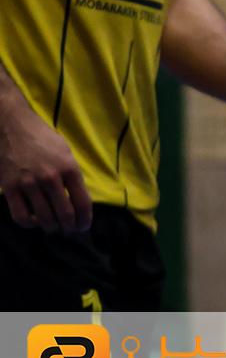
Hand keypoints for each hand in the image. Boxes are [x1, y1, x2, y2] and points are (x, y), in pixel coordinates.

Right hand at [0, 107, 90, 232]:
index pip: (83, 202)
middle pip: (64, 214)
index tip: (84, 226)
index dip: (85, 220)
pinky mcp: (9, 188)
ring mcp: (29, 184)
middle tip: (70, 230)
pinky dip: (30, 223)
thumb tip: (77, 198)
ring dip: (51, 227)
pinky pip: (20, 216)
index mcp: (69, 168)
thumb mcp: (65, 152)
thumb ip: (71, 174)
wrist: (12, 127)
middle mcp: (51, 178)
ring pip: (44, 218)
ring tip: (54, 227)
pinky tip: (34, 221)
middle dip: (69, 227)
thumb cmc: (42, 138)